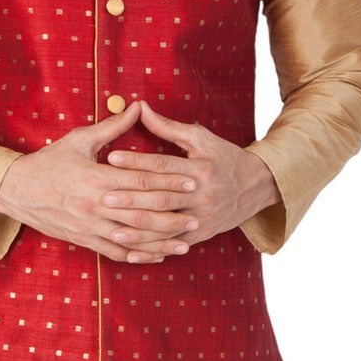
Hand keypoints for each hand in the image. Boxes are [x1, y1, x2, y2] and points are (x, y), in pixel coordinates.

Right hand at [0, 101, 198, 262]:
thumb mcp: (80, 139)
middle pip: (142, 213)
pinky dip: (139, 255)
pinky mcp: (85, 240)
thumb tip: (136, 107)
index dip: (168, 181)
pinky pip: (116, 252)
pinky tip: (157, 255)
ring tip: (186, 241)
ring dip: (161, 240)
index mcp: (97, 178)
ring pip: (133, 238)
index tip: (191, 180)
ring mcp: (91, 226)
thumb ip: (112, 127)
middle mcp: (96, 205)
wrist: (17, 190)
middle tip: (197, 214)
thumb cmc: (50, 161)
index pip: (140, 181)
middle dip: (172, 214)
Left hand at [104, 101, 280, 260]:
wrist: (256, 186)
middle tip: (104, 197)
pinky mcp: (200, 235)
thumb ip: (168, 126)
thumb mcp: (200, 138)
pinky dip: (152, 250)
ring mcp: (202, 218)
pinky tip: (131, 252)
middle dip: (131, 199)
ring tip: (112, 228)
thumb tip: (140, 107)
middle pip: (161, 198)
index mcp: (200, 169)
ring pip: (166, 227)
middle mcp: (201, 196)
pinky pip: (172, 245)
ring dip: (138, 231)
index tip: (112, 157)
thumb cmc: (223, 157)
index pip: (163, 165)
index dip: (137, 161)